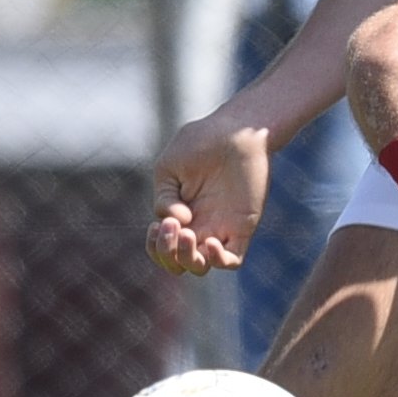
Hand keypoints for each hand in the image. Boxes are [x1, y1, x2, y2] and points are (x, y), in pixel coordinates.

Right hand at [148, 113, 273, 275]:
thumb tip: (178, 222)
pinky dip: (219, 261)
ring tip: (188, 234)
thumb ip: (164, 197)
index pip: (163, 249)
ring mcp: (220, 229)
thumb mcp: (169, 168)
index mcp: (178, 216)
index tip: (156, 226)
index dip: (155, 247)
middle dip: (168, 255)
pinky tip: (211, 244)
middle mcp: (198, 226)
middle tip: (171, 226)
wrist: (235, 130)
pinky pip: (233, 260)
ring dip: (189, 259)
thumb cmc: (200, 143)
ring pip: (201, 266)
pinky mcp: (242, 227)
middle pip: (179, 263)